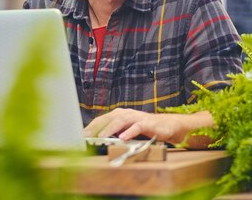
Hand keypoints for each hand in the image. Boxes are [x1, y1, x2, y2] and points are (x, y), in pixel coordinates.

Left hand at [83, 108, 213, 146]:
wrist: (170, 126)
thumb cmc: (147, 128)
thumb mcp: (129, 130)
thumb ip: (116, 131)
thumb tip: (98, 138)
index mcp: (122, 114)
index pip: (103, 118)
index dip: (92, 126)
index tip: (81, 135)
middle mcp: (128, 113)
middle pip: (109, 117)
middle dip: (96, 127)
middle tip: (86, 136)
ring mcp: (139, 117)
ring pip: (121, 120)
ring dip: (110, 128)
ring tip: (100, 137)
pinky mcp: (149, 123)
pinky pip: (138, 126)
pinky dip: (130, 131)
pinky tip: (122, 137)